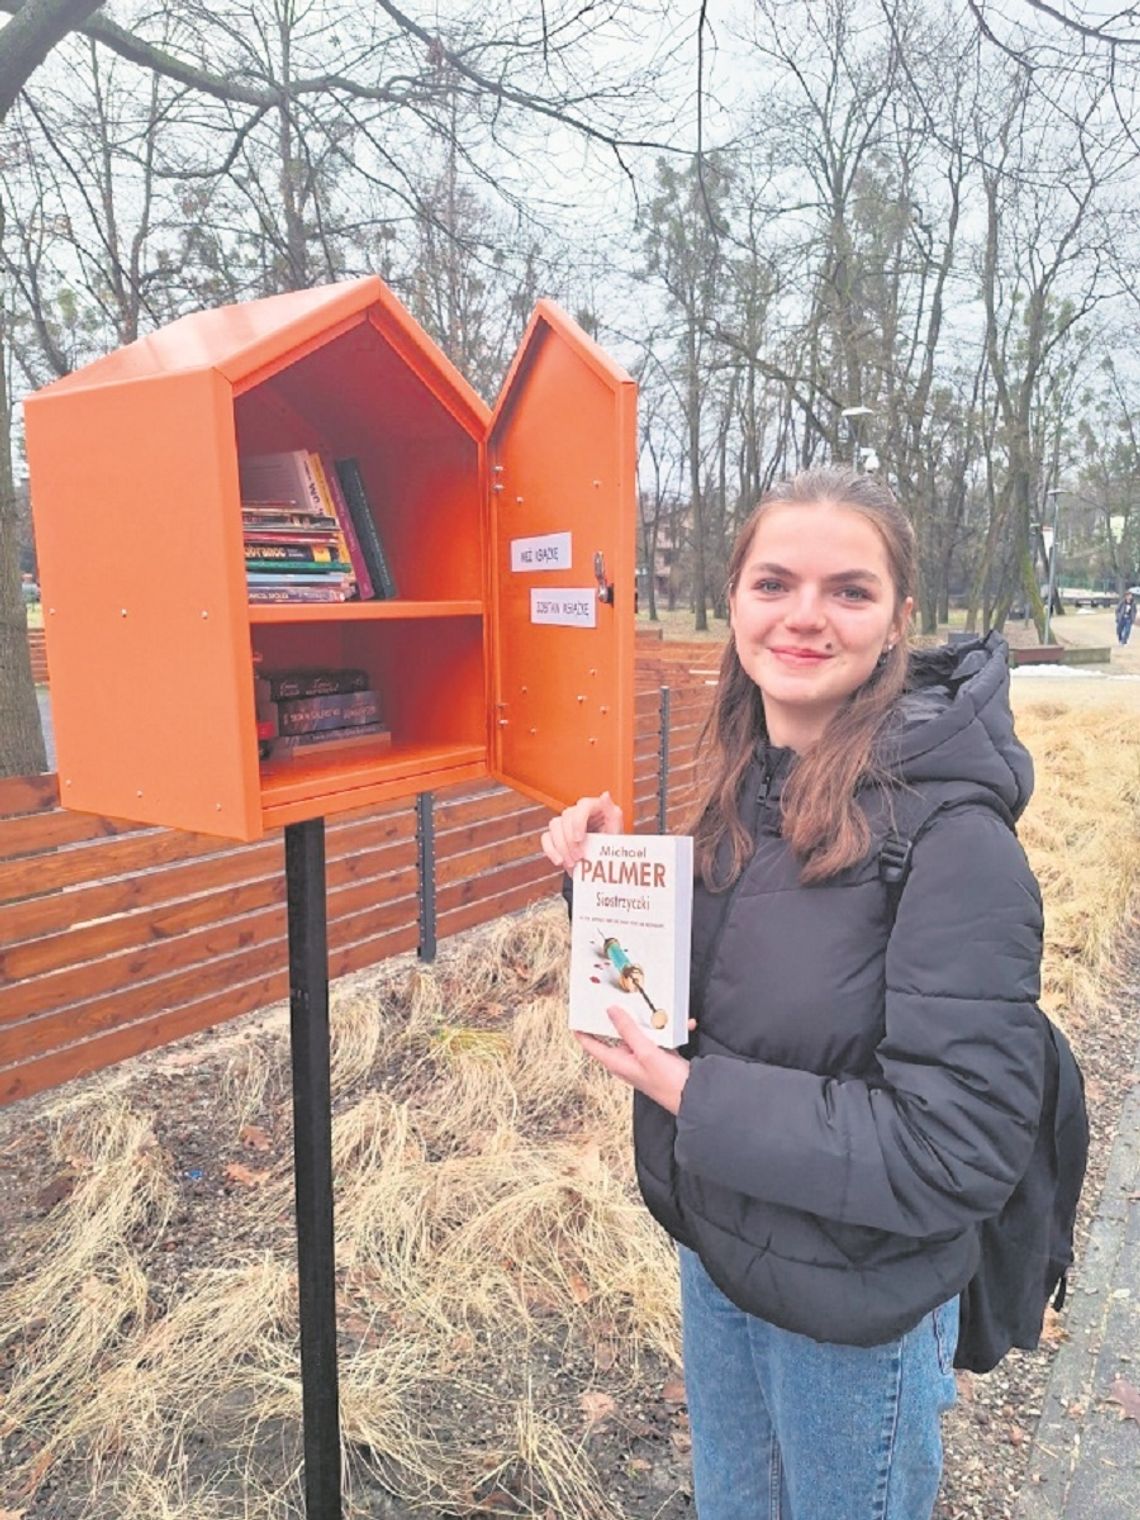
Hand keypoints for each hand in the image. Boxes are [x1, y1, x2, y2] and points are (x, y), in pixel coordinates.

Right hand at [540, 790, 622, 871]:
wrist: (603, 861)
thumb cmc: (611, 844)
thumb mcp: (616, 830)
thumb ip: (613, 813)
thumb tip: (605, 795)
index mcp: (594, 807)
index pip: (583, 805)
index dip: (578, 821)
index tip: (580, 839)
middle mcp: (578, 811)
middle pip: (566, 817)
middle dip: (570, 840)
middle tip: (579, 857)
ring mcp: (566, 822)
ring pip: (554, 825)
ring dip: (561, 846)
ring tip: (572, 862)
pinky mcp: (556, 834)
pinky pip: (546, 837)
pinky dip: (551, 850)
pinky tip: (559, 861)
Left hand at [575, 1004, 691, 1114]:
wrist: (694, 1097)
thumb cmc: (668, 1084)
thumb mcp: (646, 1052)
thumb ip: (628, 1030)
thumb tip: (611, 1012)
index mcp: (618, 1062)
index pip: (591, 1045)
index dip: (581, 1030)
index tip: (576, 1015)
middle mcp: (628, 1060)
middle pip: (616, 1034)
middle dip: (621, 1016)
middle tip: (620, 998)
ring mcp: (643, 1058)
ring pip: (639, 1032)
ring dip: (651, 1022)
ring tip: (660, 1012)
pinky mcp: (658, 1056)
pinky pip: (659, 1037)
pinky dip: (668, 1030)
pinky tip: (682, 1025)